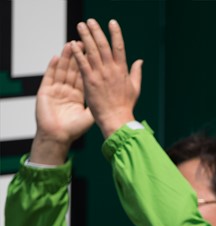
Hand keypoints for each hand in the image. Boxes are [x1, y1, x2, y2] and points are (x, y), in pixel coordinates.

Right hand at [30, 43, 93, 164]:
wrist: (58, 137)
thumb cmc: (74, 129)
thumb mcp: (90, 115)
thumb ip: (100, 104)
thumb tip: (114, 98)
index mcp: (79, 95)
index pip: (86, 75)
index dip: (90, 64)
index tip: (96, 52)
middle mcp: (68, 90)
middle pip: (74, 69)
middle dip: (79, 55)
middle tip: (84, 41)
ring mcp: (56, 89)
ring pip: (63, 70)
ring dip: (67, 57)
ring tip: (71, 44)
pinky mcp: (46, 91)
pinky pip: (50, 76)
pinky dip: (54, 66)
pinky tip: (57, 57)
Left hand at [70, 19, 141, 137]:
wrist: (117, 119)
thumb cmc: (126, 105)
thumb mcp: (135, 87)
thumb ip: (136, 72)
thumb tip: (140, 61)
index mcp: (122, 70)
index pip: (119, 47)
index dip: (116, 33)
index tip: (112, 22)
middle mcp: (111, 70)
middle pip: (103, 45)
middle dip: (97, 31)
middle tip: (91, 21)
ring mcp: (100, 75)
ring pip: (92, 51)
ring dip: (86, 37)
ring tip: (81, 26)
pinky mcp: (90, 81)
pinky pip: (82, 64)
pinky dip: (78, 53)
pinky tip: (73, 44)